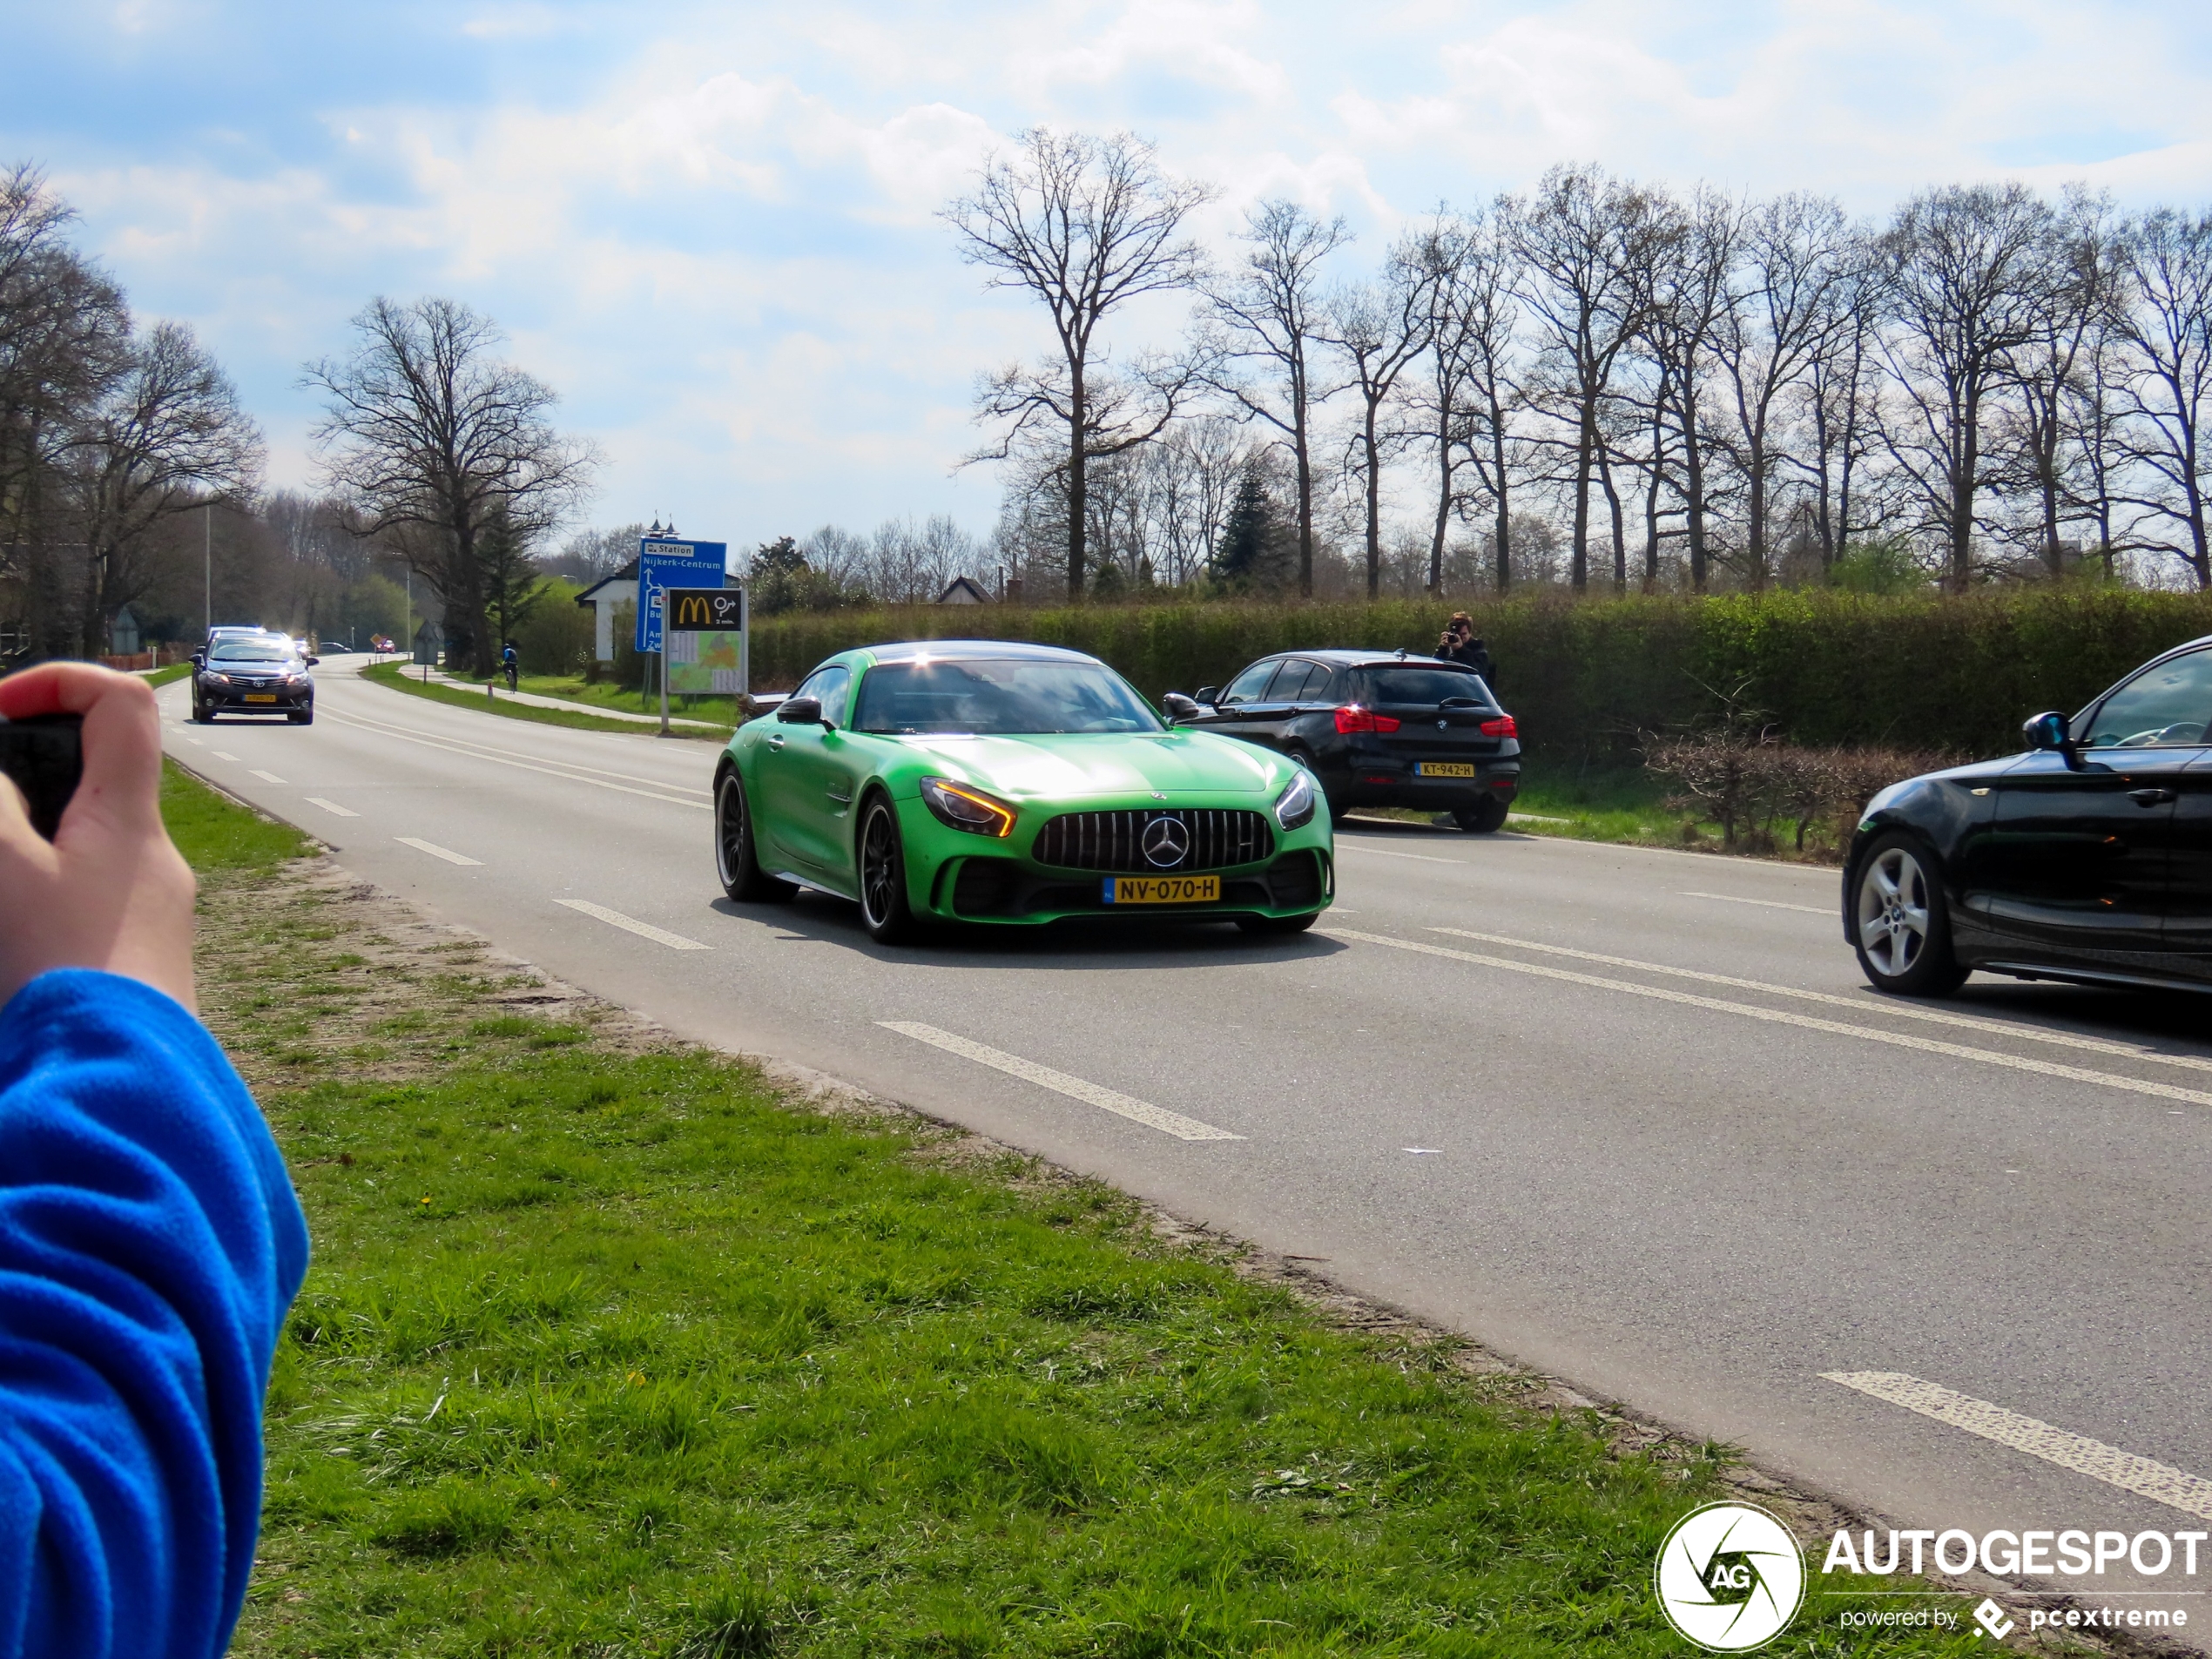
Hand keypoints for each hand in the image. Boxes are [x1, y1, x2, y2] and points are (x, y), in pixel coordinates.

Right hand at [0, 664, 195, 1012]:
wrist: (125, 1089)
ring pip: (79, 845)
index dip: (59, 681)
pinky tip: (9, 933)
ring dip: (21, 847)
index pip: (124, 704)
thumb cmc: (64, 973)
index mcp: (132, 821)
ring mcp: (151, 912)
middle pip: (94, 777)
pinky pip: (81, 899)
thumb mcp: (7, 872)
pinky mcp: (135, 960)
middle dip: (20, 778)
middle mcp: (155, 859)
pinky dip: (33, 893)